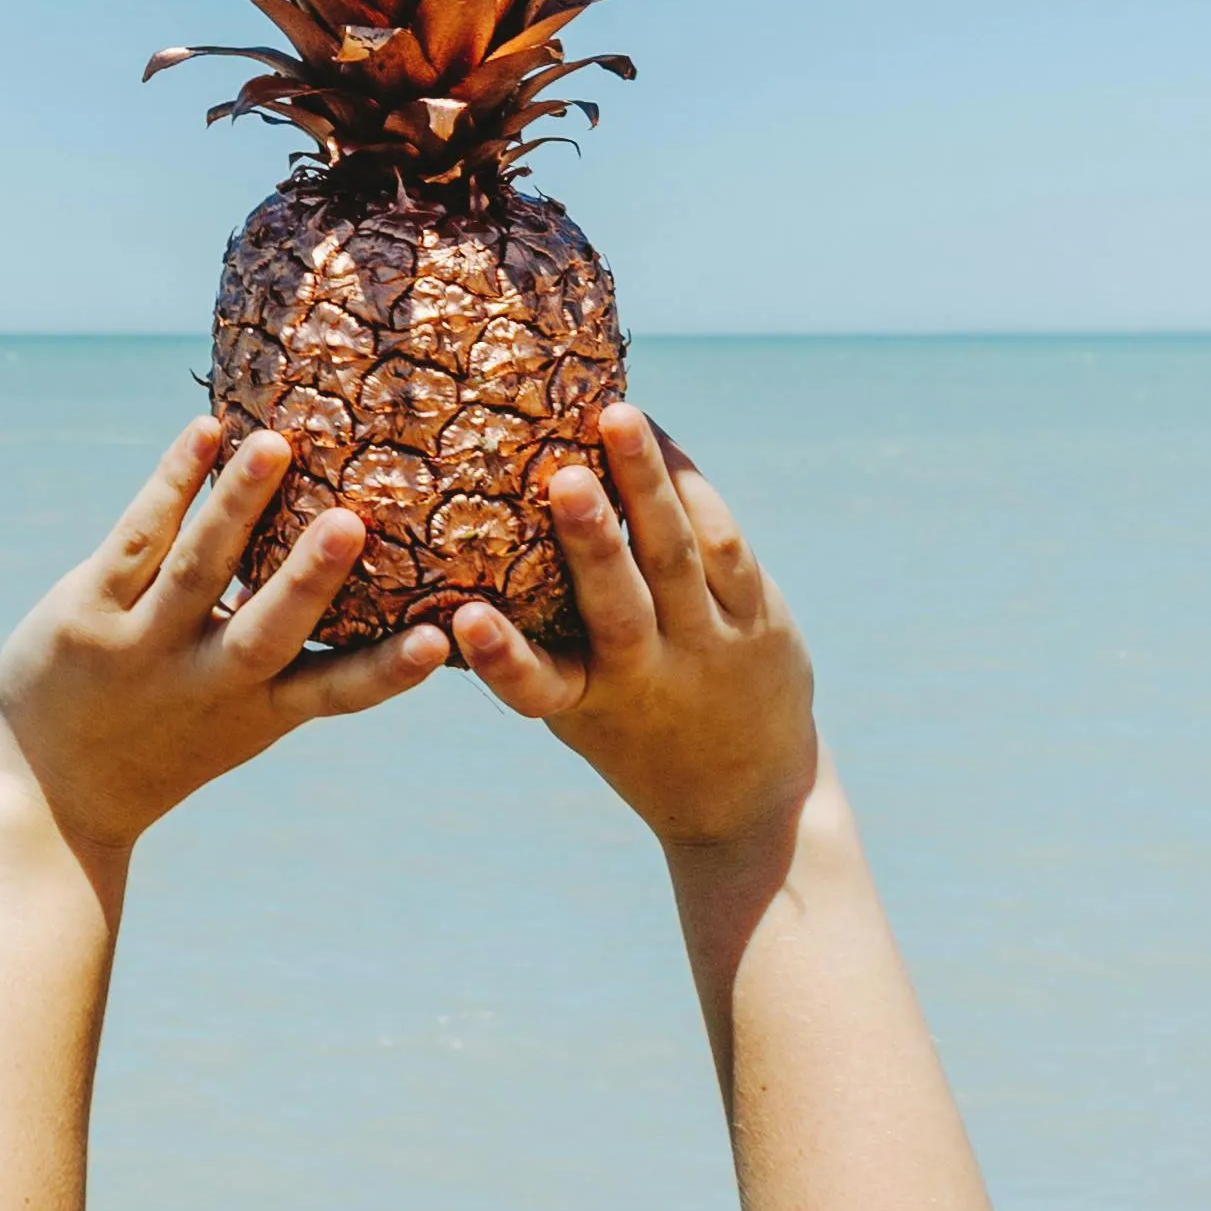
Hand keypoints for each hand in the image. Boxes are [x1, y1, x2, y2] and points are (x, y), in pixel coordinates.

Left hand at [0, 416, 440, 875]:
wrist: (52, 789)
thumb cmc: (169, 733)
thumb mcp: (241, 716)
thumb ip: (294, 654)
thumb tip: (366, 559)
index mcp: (261, 710)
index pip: (336, 692)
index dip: (390, 671)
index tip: (444, 642)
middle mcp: (206, 680)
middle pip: (264, 628)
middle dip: (307, 578)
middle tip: (353, 524)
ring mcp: (141, 645)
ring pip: (196, 568)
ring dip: (235, 505)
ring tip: (274, 444)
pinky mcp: (86, 610)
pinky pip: (136, 538)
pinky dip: (172, 483)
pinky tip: (203, 432)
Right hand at [452, 400, 820, 859]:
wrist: (751, 794)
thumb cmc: (632, 728)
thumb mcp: (579, 704)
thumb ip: (537, 639)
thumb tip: (451, 544)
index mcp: (586, 702)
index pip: (535, 686)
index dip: (500, 655)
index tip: (467, 619)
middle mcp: (646, 674)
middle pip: (621, 606)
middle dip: (594, 542)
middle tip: (568, 480)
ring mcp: (709, 644)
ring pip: (679, 557)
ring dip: (648, 484)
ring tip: (620, 417)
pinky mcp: (759, 616)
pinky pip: (724, 542)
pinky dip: (687, 485)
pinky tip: (657, 436)